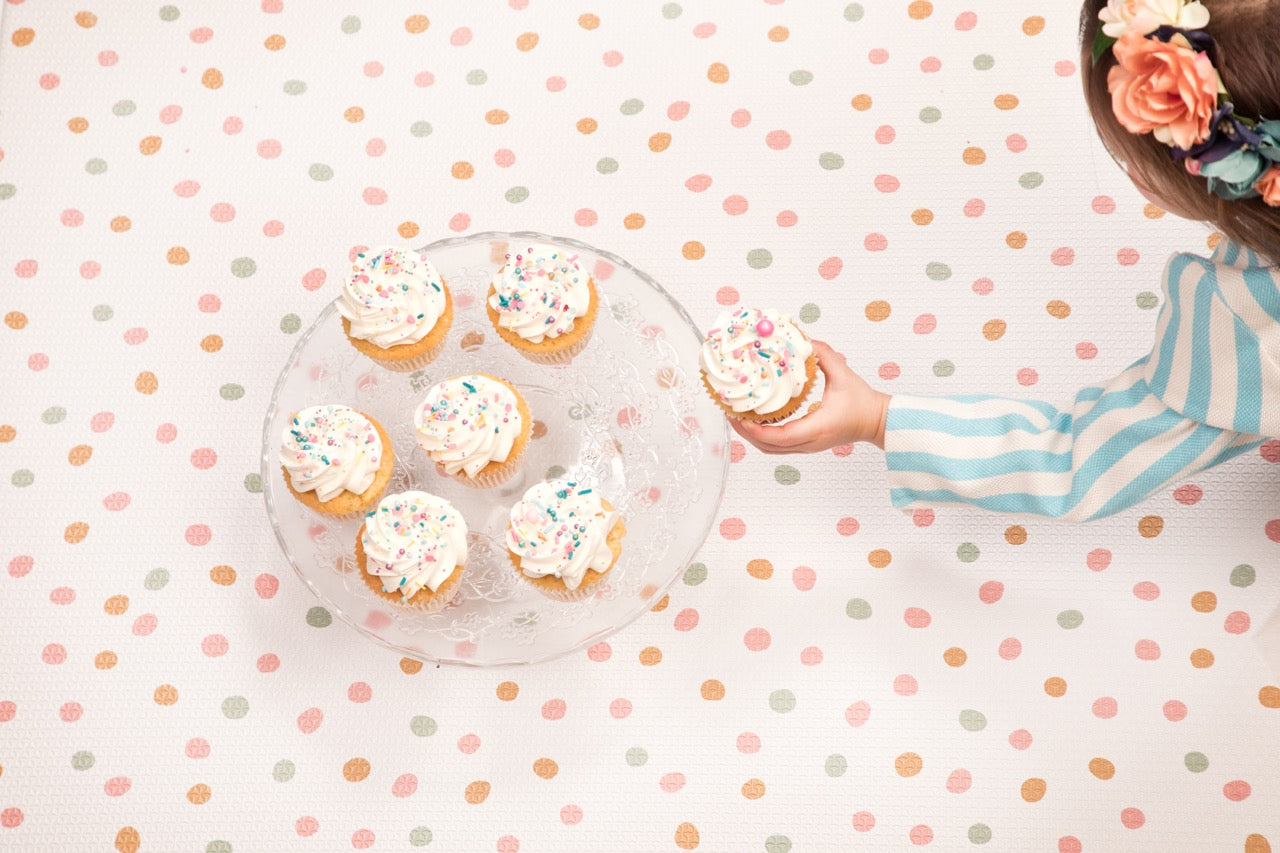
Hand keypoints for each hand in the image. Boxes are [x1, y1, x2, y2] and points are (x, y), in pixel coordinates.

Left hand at [729, 340, 889, 452]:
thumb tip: (804, 341)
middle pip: (769, 447)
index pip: (780, 437)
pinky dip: (763, 436)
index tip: (741, 417)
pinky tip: (755, 421)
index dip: (756, 430)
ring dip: (752, 437)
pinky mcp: (808, 445)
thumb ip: (824, 354)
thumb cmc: (863, 402)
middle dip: (746, 433)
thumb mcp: (843, 374)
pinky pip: (779, 446)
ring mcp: (808, 446)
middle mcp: (810, 442)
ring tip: (738, 418)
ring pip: (772, 449)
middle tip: (731, 415)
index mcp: (818, 428)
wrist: (877, 421)